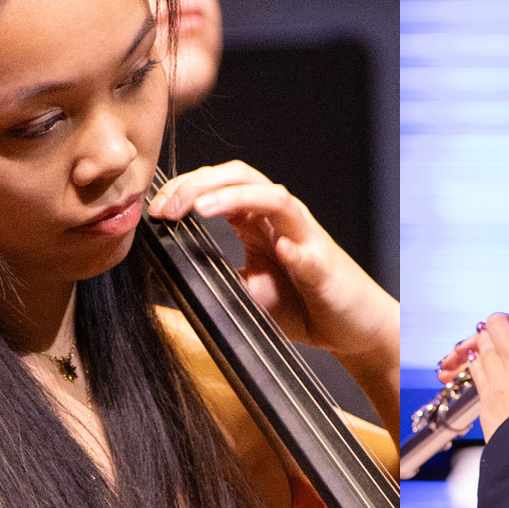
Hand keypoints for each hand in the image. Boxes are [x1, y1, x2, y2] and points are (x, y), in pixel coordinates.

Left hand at [149, 162, 397, 369]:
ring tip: (202, 208)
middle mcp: (282, 220)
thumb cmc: (303, 306)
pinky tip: (280, 250)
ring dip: (235, 198)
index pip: (219, 186)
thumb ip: (216, 276)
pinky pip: (309, 253)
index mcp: (259, 222)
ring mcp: (305, 239)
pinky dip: (294, 250)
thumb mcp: (246, 291)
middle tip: (168, 207)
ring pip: (274, 199)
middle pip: (242, 178)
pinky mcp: (324, 268)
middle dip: (200, 184)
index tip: (156, 210)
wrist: (352, 329)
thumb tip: (167, 277)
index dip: (186, 189)